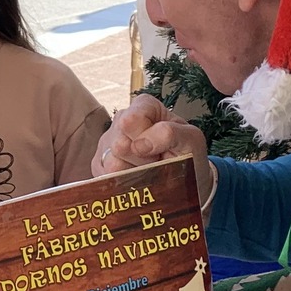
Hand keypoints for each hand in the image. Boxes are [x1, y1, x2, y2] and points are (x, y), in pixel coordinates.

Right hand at [93, 95, 213, 199]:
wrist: (185, 178)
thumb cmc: (187, 154)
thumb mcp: (190, 139)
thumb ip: (169, 133)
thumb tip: (138, 144)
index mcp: (143, 106)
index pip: (131, 120)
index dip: (147, 139)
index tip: (161, 146)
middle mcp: (121, 120)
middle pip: (120, 144)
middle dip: (142, 159)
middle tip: (157, 159)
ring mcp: (107, 143)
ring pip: (112, 164)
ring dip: (135, 173)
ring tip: (149, 169)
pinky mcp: (100, 165)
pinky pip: (106, 178)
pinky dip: (125, 183)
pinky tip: (137, 177)